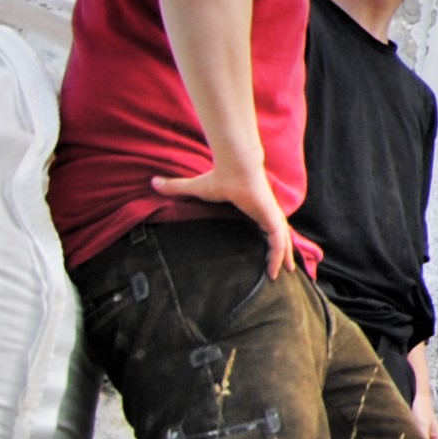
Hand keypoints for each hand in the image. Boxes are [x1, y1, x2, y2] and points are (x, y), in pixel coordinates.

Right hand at [152, 162, 300, 278]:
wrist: (234, 167)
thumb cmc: (219, 177)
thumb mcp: (195, 188)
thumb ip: (176, 187)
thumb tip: (152, 182)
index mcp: (255, 207)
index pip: (267, 224)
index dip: (269, 235)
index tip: (268, 248)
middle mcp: (266, 211)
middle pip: (279, 234)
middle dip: (283, 250)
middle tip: (285, 267)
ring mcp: (271, 214)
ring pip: (283, 240)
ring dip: (284, 256)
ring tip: (285, 272)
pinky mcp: (271, 217)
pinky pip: (278, 240)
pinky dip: (279, 254)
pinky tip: (276, 268)